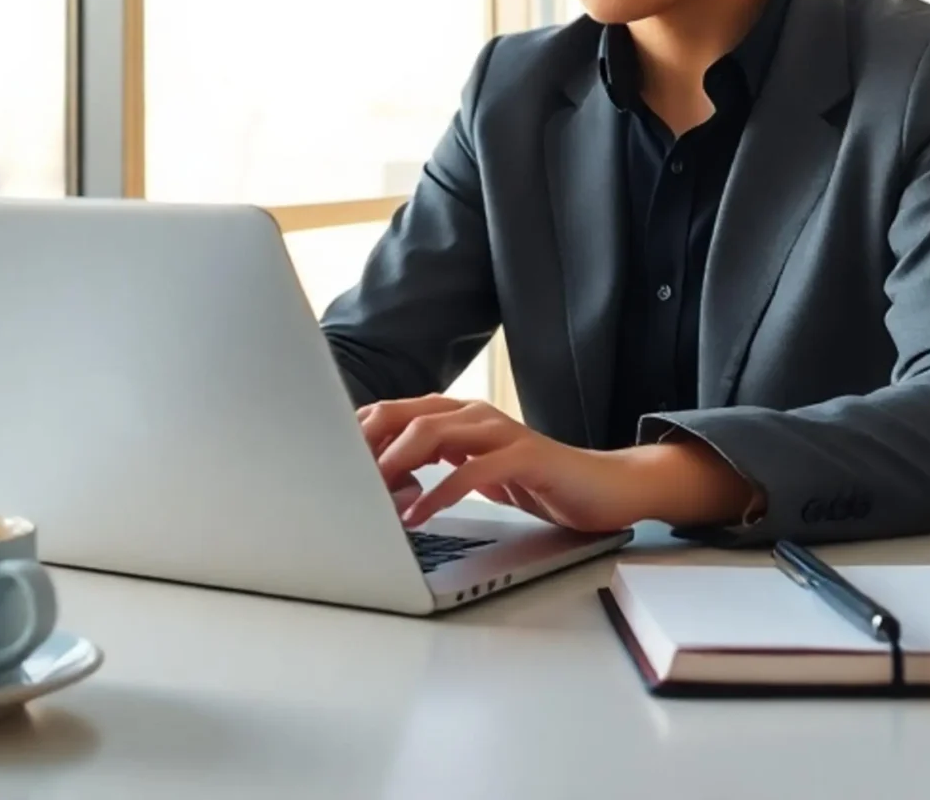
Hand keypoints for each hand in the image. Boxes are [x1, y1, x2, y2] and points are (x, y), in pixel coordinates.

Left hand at [355, 397, 757, 532]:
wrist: (604, 489)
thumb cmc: (537, 483)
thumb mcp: (474, 471)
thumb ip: (433, 465)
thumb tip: (378, 481)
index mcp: (458, 416)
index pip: (393, 412)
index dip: (356, 434)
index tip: (325, 463)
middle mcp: (475, 414)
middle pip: (404, 414)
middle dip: (365, 444)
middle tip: (337, 479)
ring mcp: (501, 431)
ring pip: (433, 432)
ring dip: (394, 464)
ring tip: (369, 496)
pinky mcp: (526, 456)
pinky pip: (471, 469)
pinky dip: (438, 492)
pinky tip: (417, 515)